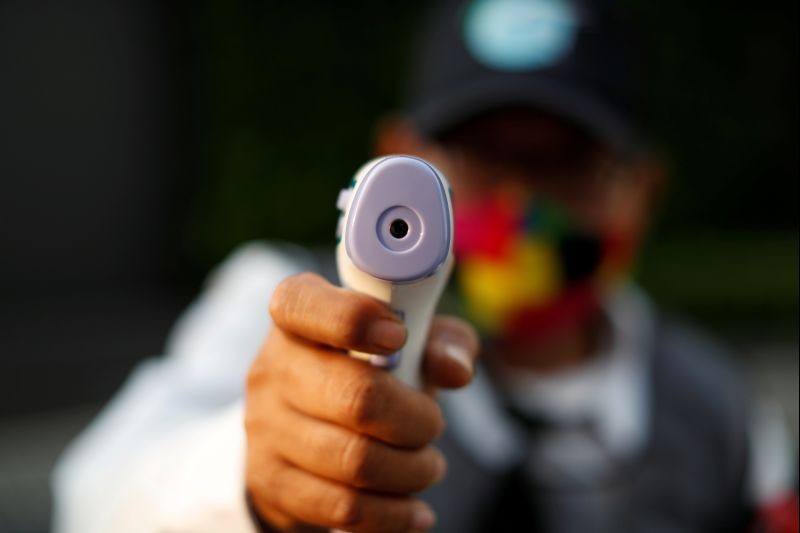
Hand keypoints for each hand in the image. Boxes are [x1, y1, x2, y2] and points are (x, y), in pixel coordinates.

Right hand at [245, 272, 478, 532]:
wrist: (300, 431)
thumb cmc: (367, 370)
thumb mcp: (407, 340)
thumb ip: (440, 341)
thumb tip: (456, 370)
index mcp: (297, 315)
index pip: (304, 304)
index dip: (354, 319)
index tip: (399, 337)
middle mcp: (273, 366)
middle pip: (355, 397)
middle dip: (416, 421)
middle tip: (434, 427)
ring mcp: (265, 426)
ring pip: (354, 460)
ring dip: (411, 471)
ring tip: (428, 466)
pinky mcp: (270, 480)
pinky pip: (341, 507)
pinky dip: (392, 515)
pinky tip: (415, 512)